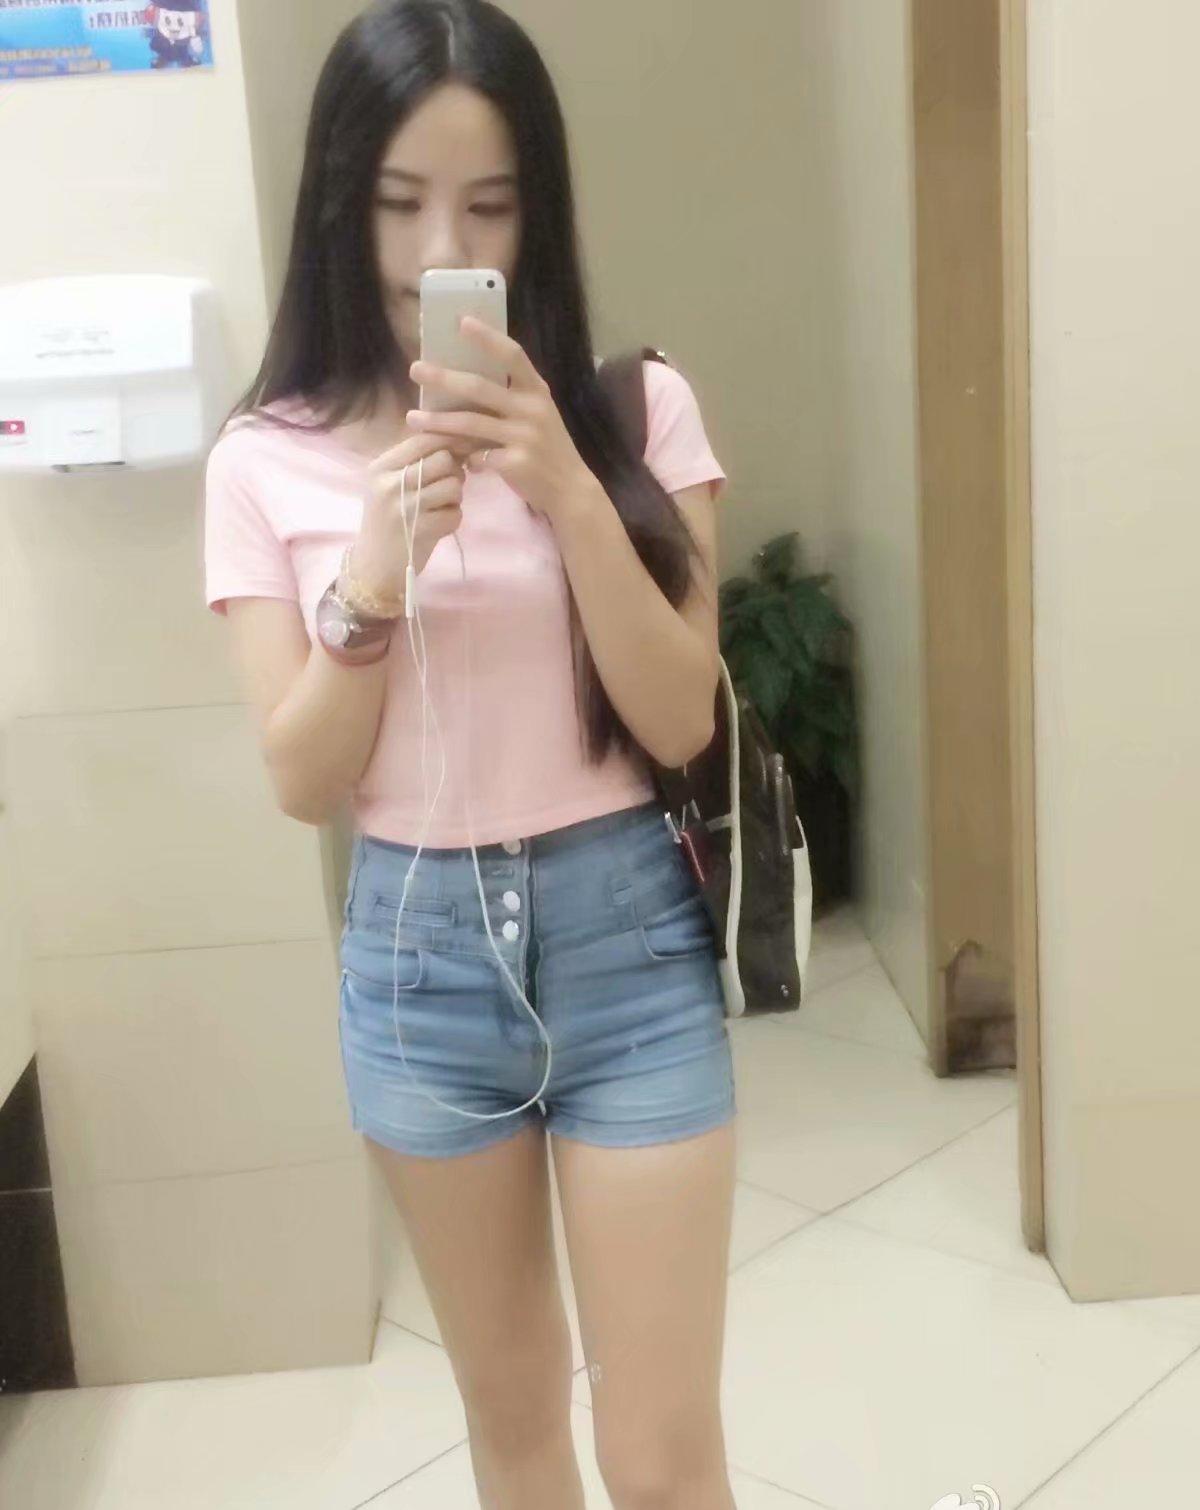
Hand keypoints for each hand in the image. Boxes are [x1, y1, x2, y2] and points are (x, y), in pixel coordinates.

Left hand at [406, 315, 596, 524]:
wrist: (570, 488)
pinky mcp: (516, 463)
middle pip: (480, 387)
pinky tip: (451, 458)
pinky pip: (477, 456)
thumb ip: (510, 398)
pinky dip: (462, 456)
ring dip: (438, 421)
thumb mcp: (537, 415)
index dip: (488, 337)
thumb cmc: (547, 448)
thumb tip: (464, 382)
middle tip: (415, 369)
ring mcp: (525, 436)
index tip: (462, 321)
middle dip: (444, 377)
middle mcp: (532, 409)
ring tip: (412, 418)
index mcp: (537, 391)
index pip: (513, 355)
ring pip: (471, 423)